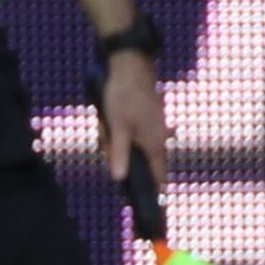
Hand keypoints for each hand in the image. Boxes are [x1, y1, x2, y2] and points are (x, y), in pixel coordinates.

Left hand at [93, 49, 168, 183]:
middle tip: (104, 136)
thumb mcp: (116, 126)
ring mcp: (155, 125)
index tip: (142, 200)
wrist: (130, 64)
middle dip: (119, 154)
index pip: (158, 176)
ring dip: (116, 138)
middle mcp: (159, 136)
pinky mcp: (148, 115)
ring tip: (105, 120)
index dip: (151, 190)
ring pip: (133, 143)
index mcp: (155, 143)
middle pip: (139, 160)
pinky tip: (110, 115)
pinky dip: (120, 128)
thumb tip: (118, 179)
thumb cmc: (123, 96)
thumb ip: (118, 153)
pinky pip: (133, 131)